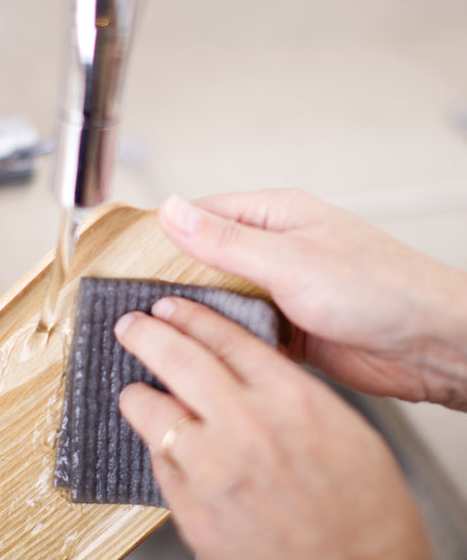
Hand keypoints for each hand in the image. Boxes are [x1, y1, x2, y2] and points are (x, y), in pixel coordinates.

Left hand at [115, 298, 435, 559]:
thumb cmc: (365, 508)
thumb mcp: (342, 426)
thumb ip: (288, 389)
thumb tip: (246, 366)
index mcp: (289, 397)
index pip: (224, 337)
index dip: (190, 316)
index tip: (169, 307)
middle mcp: (246, 425)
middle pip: (179, 358)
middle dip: (146, 334)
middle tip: (130, 325)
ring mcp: (215, 469)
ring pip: (153, 410)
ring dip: (138, 395)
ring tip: (134, 391)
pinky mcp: (194, 510)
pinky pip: (160, 463)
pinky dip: (158, 448)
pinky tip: (163, 445)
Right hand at [158, 189, 466, 409]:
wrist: (431, 345)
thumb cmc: (379, 288)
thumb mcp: (288, 260)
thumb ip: (224, 240)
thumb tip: (172, 210)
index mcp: (274, 215)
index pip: (203, 214)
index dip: (165, 233)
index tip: (128, 255)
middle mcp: (274, 248)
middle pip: (207, 257)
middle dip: (177, 278)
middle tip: (139, 300)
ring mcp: (279, 288)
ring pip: (221, 296)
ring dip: (200, 311)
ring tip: (161, 328)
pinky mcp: (286, 326)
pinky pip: (242, 327)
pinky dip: (224, 337)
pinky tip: (203, 349)